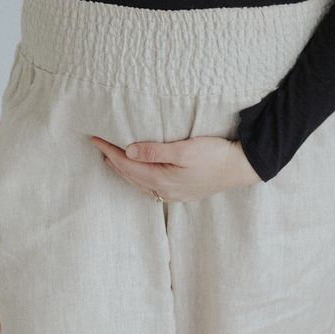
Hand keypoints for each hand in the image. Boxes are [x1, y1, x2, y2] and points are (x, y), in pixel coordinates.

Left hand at [89, 132, 261, 200]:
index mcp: (161, 179)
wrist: (240, 168)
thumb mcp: (184, 150)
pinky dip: (138, 178)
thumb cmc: (214, 156)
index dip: (109, 151)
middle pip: (130, 176)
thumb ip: (155, 151)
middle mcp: (164, 190)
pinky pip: (151, 187)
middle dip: (113, 161)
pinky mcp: (182, 192)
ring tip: (112, 161)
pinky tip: (140, 174)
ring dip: (124, 171)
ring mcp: (173, 193)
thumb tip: (128, 151)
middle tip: (98, 147)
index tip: (95, 139)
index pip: (127, 164)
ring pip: (139, 183)